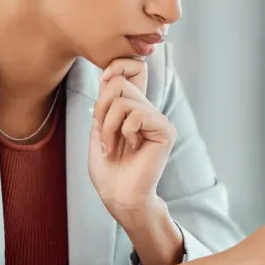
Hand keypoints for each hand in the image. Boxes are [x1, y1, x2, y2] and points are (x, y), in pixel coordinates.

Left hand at [88, 59, 175, 225]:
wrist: (119, 196)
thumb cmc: (108, 169)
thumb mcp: (99, 129)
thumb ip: (106, 102)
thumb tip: (110, 74)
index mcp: (134, 109)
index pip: (132, 71)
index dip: (115, 68)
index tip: (101, 83)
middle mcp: (148, 111)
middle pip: (120, 83)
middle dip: (101, 108)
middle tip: (101, 132)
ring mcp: (158, 120)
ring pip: (124, 101)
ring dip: (108, 125)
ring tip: (111, 145)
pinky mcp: (165, 130)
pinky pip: (137, 114)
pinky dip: (124, 131)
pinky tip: (131, 147)